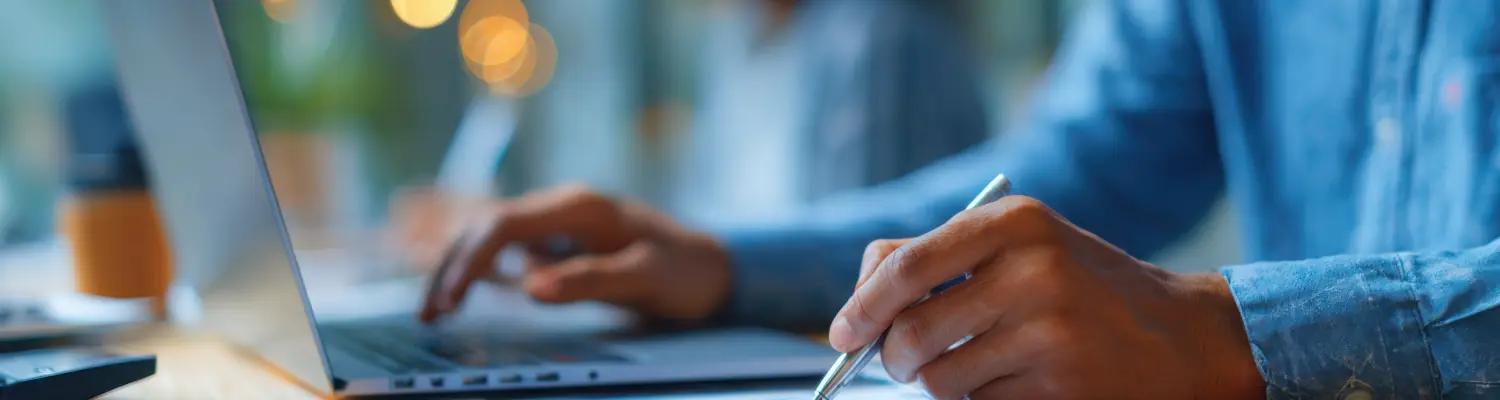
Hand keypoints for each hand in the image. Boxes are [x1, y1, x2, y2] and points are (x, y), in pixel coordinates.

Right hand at [418, 185, 732, 322]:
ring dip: (457, 268)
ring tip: (434, 311)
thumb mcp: (645, 278)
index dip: (470, 259)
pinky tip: (460, 296)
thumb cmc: (684, 270)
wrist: (711, 267)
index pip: (504, 223)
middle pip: (485, 227)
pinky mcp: (558, 242)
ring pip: (488, 237)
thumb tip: (529, 289)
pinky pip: (504, 251)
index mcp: (580, 206)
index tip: (451, 299)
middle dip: (451, 267)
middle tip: (431, 315)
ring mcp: (557, 222)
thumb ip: (589, 280)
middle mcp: (562, 206)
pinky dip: (477, 272)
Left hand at [829, 196, 1263, 398]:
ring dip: (937, 383)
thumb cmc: (1079, 287)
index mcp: (1015, 221)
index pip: (907, 265)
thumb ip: (939, 256)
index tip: (842, 333)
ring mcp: (1049, 329)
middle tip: (901, 363)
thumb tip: (859, 299)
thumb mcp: (1021, 245)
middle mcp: (1033, 269)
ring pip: (939, 377)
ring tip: (971, 367)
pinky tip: (1014, 381)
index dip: (862, 305)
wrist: (1181, 336)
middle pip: (913, 331)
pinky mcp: (1061, 382)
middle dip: (893, 358)